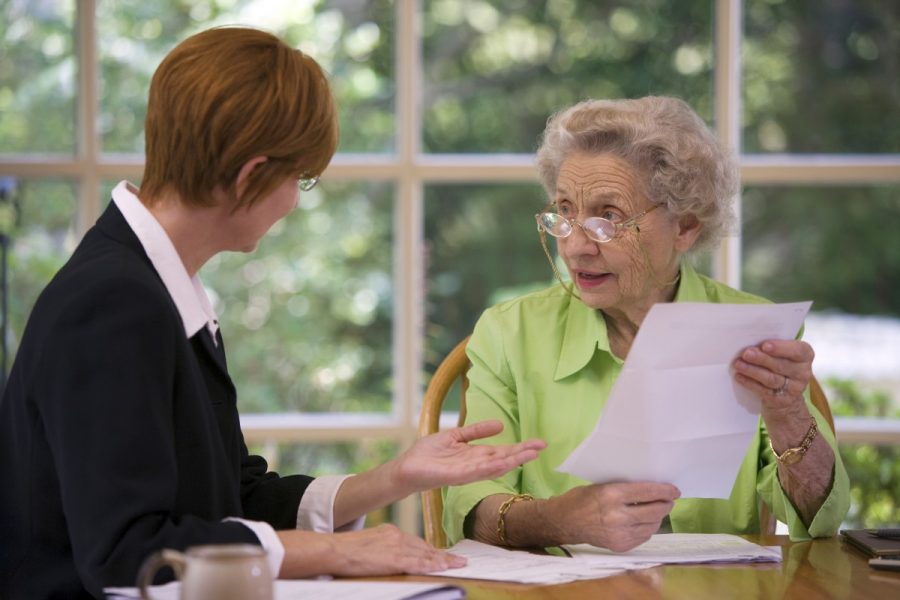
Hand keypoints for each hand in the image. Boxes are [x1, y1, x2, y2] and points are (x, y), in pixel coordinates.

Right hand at [278, 524, 465, 576]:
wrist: (334, 549)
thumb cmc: (345, 550)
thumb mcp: (368, 544)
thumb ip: (383, 548)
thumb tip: (390, 558)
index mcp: (390, 532)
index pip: (416, 542)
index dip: (432, 550)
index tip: (443, 555)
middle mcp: (396, 536)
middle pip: (424, 547)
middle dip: (442, 555)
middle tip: (459, 560)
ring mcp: (396, 547)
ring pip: (425, 554)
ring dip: (443, 561)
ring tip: (458, 565)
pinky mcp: (394, 558)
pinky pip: (418, 563)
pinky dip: (433, 565)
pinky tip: (444, 567)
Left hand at [389, 420, 545, 495]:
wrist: (407, 467)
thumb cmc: (429, 453)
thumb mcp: (456, 435)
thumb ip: (476, 431)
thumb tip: (501, 424)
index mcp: (477, 455)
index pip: (503, 452)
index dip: (521, 447)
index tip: (539, 443)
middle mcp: (476, 466)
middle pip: (504, 459)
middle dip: (523, 453)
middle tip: (542, 447)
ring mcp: (467, 472)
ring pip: (494, 467)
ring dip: (512, 461)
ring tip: (530, 454)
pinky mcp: (455, 476)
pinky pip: (475, 471)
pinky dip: (490, 468)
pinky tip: (503, 463)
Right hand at [548, 482, 679, 551]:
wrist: (564, 522)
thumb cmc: (582, 498)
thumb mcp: (602, 486)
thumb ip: (625, 489)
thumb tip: (651, 490)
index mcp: (612, 495)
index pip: (647, 492)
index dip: (665, 490)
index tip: (675, 490)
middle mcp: (618, 516)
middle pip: (654, 510)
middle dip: (666, 504)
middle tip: (669, 500)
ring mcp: (619, 533)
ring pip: (652, 525)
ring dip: (658, 517)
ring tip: (658, 510)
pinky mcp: (620, 546)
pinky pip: (643, 536)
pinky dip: (648, 528)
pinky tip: (645, 521)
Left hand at [733, 338, 817, 449]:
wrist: (786, 400)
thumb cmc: (781, 368)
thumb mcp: (783, 356)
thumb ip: (773, 348)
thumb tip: (752, 343)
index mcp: (805, 356)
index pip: (798, 351)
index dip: (781, 348)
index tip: (764, 345)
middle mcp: (802, 373)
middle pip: (781, 365)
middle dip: (762, 359)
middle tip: (746, 353)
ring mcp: (793, 389)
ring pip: (771, 379)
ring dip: (753, 371)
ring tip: (738, 364)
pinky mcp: (781, 400)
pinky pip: (763, 391)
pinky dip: (750, 383)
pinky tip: (739, 376)